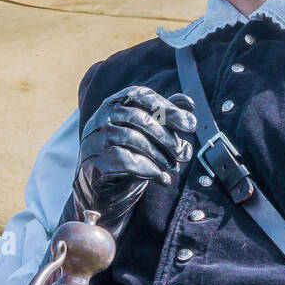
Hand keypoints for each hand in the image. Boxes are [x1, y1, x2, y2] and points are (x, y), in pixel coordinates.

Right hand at [72, 86, 196, 238]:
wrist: (102, 190)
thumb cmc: (127, 154)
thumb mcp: (147, 133)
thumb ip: (165, 116)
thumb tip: (189, 104)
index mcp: (114, 104)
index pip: (140, 95)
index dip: (167, 107)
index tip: (190, 125)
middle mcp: (101, 117)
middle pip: (138, 117)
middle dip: (166, 136)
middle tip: (184, 153)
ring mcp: (94, 139)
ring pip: (132, 138)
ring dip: (159, 155)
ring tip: (173, 167)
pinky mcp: (93, 162)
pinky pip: (125, 161)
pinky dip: (149, 170)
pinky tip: (161, 178)